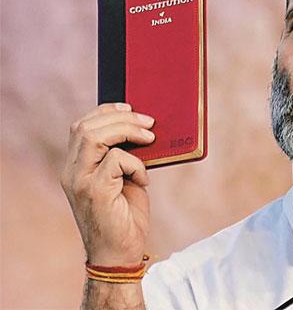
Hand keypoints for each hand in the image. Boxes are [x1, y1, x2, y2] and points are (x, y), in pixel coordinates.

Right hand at [60, 103, 155, 266]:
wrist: (120, 255)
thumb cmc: (125, 216)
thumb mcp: (124, 179)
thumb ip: (124, 156)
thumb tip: (144, 128)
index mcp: (75, 166)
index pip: (81, 126)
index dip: (106, 111)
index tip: (130, 107)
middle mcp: (71, 172)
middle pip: (86, 126)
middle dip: (121, 117)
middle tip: (149, 122)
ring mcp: (79, 181)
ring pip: (94, 136)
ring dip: (127, 130)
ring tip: (150, 138)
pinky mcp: (95, 191)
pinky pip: (117, 159)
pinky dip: (136, 163)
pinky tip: (144, 180)